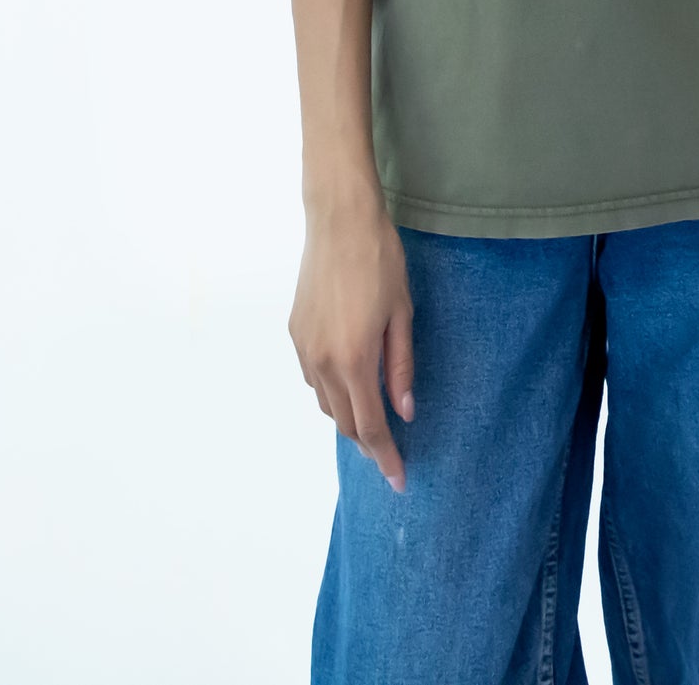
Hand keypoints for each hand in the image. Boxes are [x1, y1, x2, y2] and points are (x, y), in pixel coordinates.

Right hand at [289, 193, 416, 492]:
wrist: (339, 219)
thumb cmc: (379, 260)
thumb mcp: (402, 313)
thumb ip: (401, 366)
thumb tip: (404, 411)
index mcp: (354, 359)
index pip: (370, 427)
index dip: (385, 457)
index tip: (399, 480)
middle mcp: (322, 361)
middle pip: (344, 421)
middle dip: (368, 443)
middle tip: (391, 453)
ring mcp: (303, 347)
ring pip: (325, 402)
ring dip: (348, 416)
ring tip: (373, 418)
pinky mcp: (294, 332)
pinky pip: (312, 377)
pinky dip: (332, 390)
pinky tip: (349, 381)